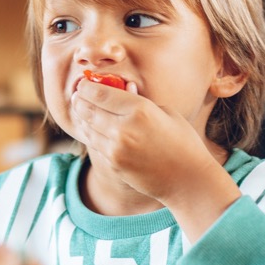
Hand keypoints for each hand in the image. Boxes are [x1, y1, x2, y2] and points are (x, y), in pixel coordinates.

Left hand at [67, 78, 229, 209]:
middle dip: (79, 101)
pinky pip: (94, 145)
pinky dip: (91, 135)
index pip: (100, 93)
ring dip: (82, 118)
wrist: (187, 180)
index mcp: (140, 110)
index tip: (83, 84)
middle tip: (77, 96)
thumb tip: (123, 88)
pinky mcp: (113, 164)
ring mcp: (116, 149)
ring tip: (81, 110)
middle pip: (88, 109)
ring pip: (87, 128)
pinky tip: (93, 129)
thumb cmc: (183, 142)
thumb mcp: (167, 113)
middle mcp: (124, 128)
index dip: (86, 86)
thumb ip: (141, 100)